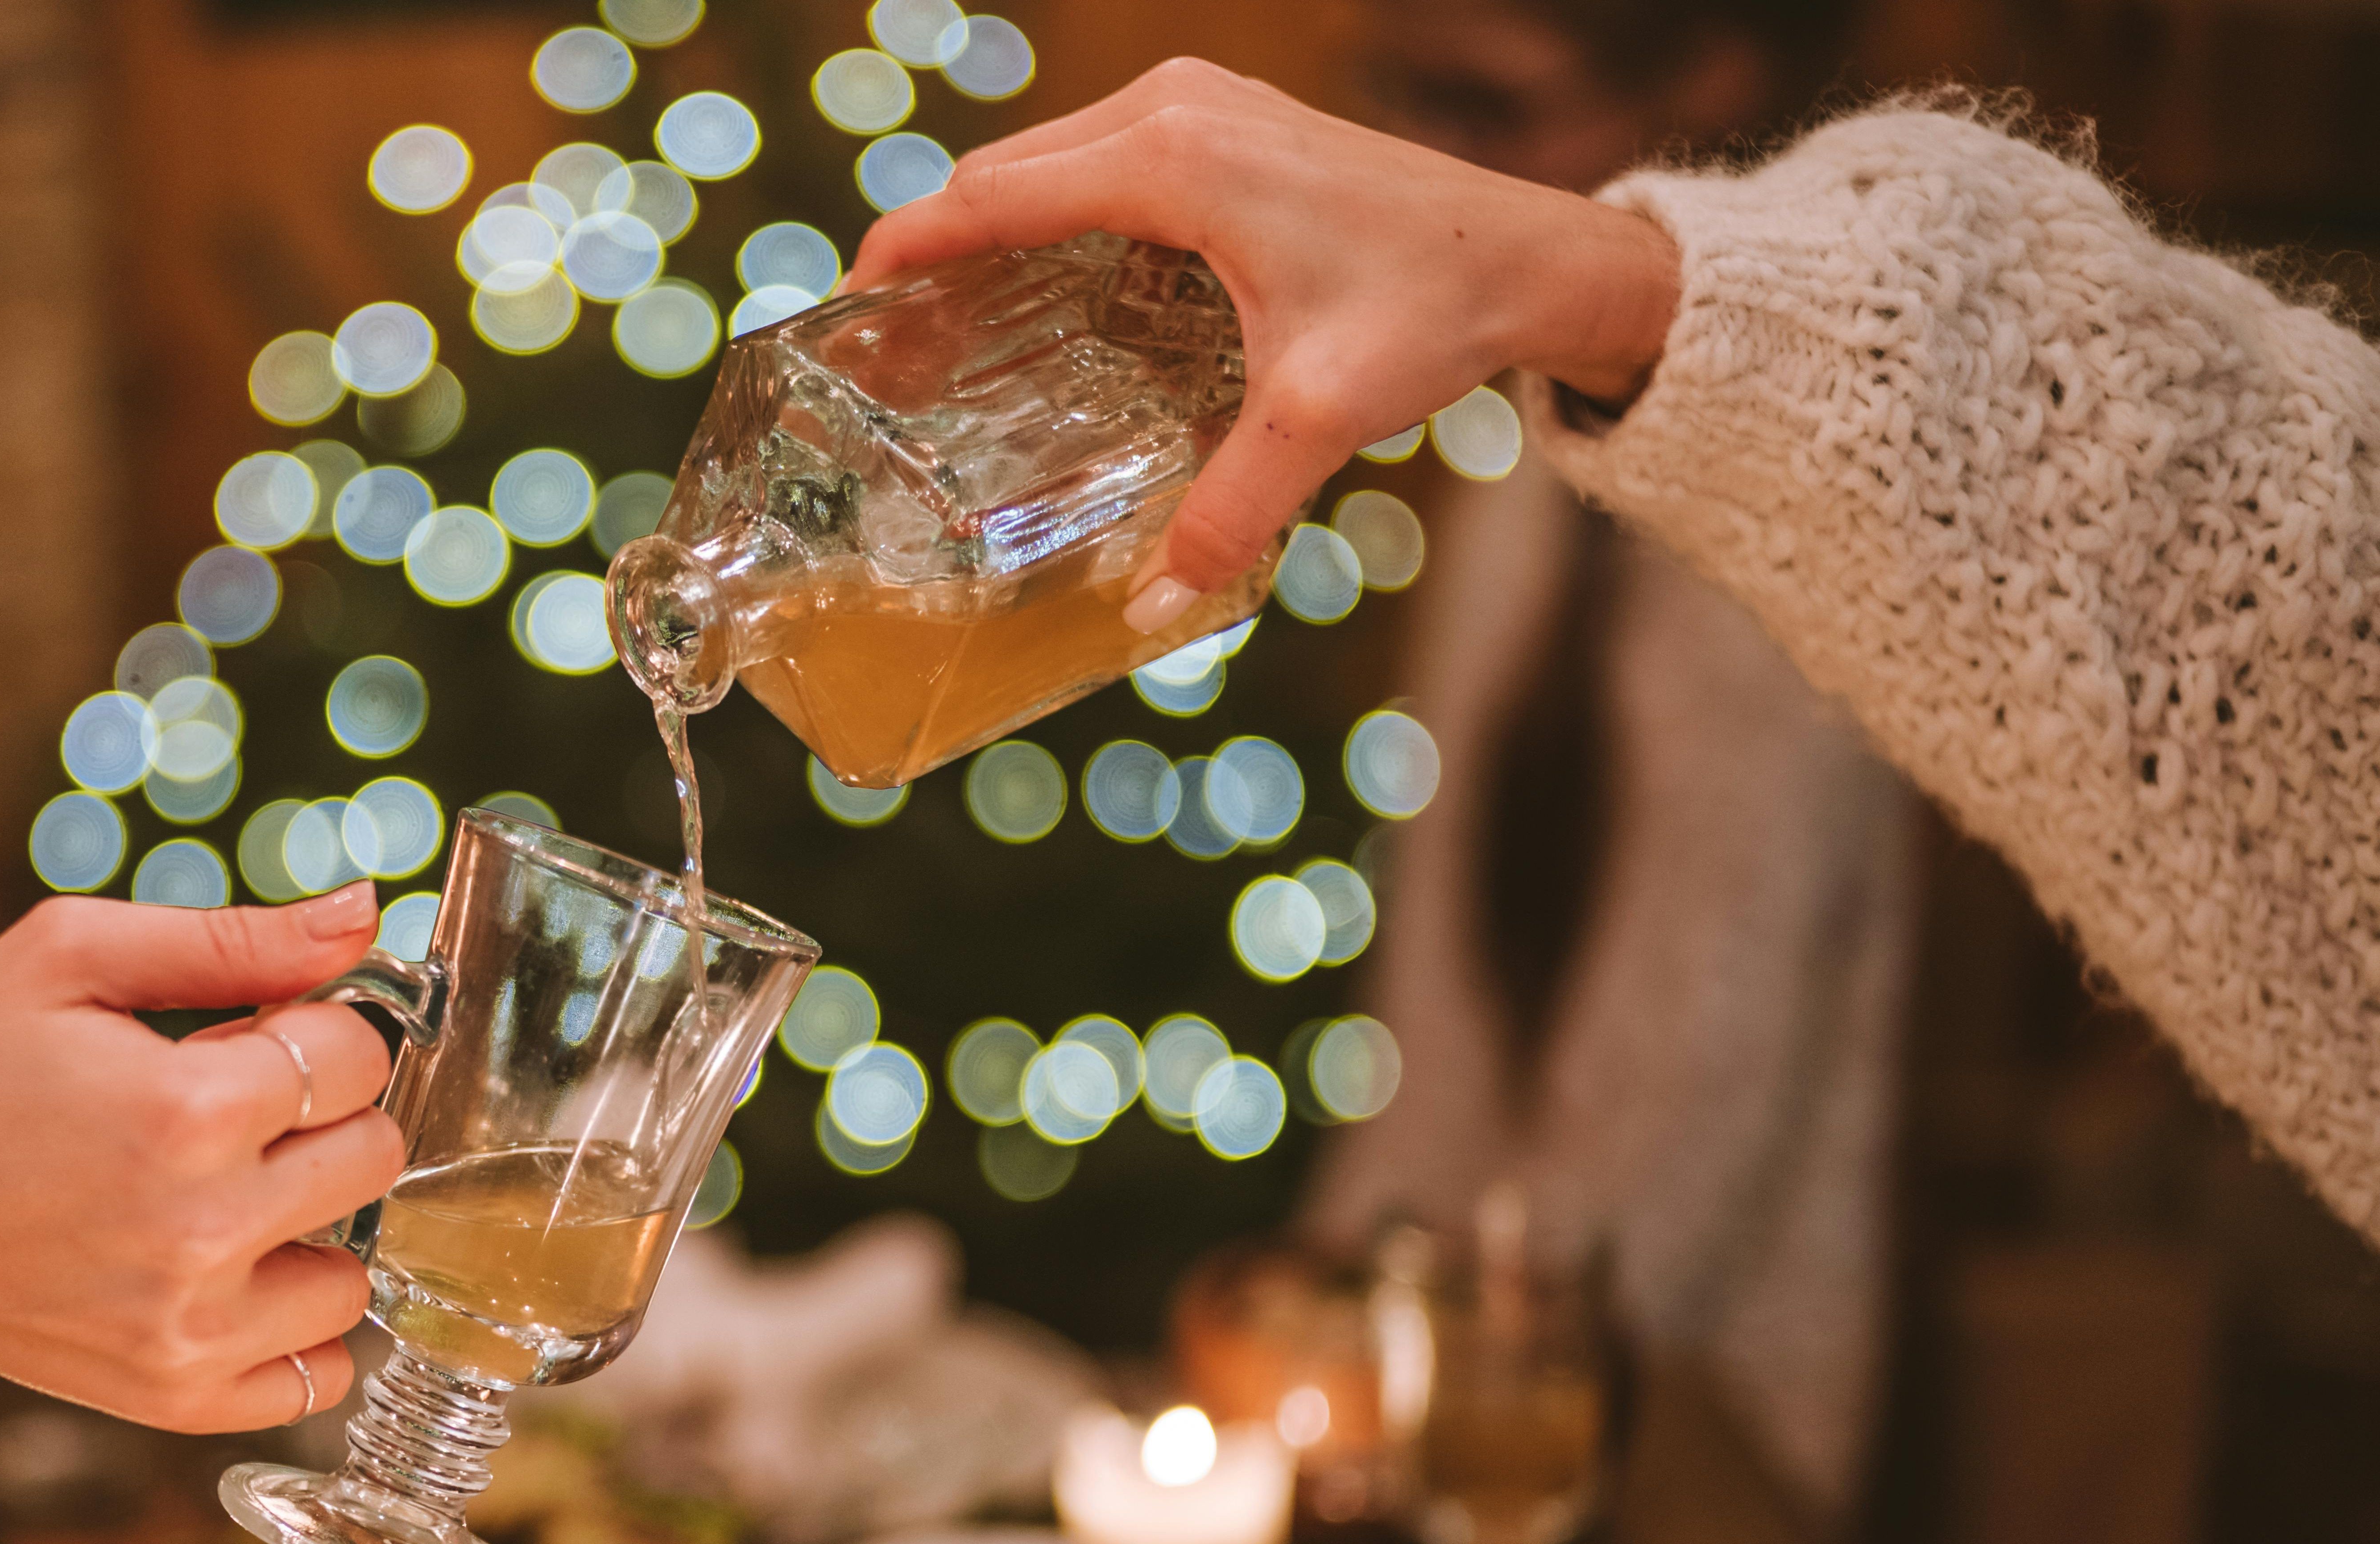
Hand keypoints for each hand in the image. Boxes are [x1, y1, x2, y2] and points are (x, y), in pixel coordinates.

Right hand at [0, 885, 402, 1446]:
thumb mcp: (69, 956)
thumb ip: (233, 937)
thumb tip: (363, 912)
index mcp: (187, 1109)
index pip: (357, 1054)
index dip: (314, 1028)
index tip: (251, 1037)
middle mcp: (204, 1230)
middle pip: (376, 1156)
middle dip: (322, 1119)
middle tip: (229, 1114)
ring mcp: (194, 1329)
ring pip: (358, 1276)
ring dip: (312, 1229)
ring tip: (225, 1198)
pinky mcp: (179, 1397)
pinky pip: (318, 1374)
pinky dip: (291, 1329)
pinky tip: (229, 1278)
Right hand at [843, 60, 1679, 620]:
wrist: (1536, 254)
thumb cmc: (1434, 307)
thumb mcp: (1322, 415)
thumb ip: (1232, 505)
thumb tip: (1155, 604)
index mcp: (1173, 157)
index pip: (991, 195)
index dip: (904, 251)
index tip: (843, 310)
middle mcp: (1173, 109)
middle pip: (1002, 172)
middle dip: (932, 247)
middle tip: (885, 345)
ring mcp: (1199, 103)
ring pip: (1045, 160)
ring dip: (989, 227)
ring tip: (943, 321)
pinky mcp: (1223, 119)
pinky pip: (1096, 159)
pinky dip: (1049, 211)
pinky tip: (1035, 287)